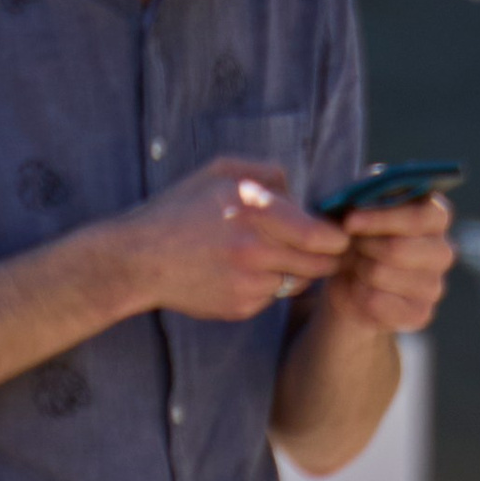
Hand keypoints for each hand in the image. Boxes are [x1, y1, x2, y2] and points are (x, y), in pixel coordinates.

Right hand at [125, 157, 348, 323]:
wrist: (140, 260)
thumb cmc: (179, 210)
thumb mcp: (219, 172)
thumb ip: (266, 174)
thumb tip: (298, 192)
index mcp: (253, 211)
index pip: (319, 234)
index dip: (337, 237)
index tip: (339, 234)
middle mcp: (254, 250)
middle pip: (318, 264)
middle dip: (327, 257)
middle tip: (327, 250)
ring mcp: (248, 284)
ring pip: (297, 282)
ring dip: (296, 271)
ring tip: (273, 256)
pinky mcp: (240, 308)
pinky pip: (272, 298)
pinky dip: (268, 286)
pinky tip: (243, 272)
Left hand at [323, 193, 455, 335]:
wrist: (351, 279)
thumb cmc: (360, 234)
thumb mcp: (360, 209)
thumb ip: (365, 199)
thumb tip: (357, 204)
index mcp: (437, 216)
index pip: (417, 217)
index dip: (380, 218)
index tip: (349, 221)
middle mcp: (443, 251)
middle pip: (397, 248)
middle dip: (364, 245)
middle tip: (351, 243)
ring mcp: (435, 286)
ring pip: (380, 274)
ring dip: (357, 268)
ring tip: (356, 264)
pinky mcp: (420, 313)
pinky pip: (376, 302)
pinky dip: (358, 293)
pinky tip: (360, 287)